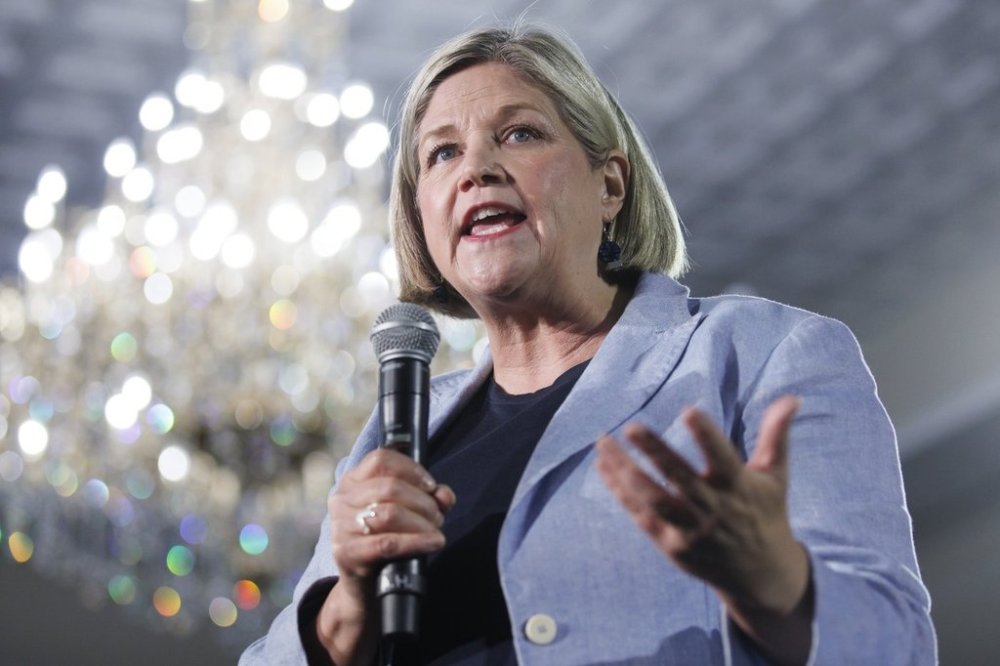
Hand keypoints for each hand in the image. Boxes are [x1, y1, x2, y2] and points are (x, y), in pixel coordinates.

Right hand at [316, 448, 454, 663]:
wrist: (365, 587)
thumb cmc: (388, 540)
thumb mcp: (409, 513)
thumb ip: (429, 498)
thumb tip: (444, 495)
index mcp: (353, 481)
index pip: (380, 459)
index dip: (411, 469)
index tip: (431, 485)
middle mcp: (342, 500)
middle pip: (389, 487)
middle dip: (422, 501)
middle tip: (438, 516)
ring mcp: (341, 527)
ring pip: (389, 513)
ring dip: (422, 522)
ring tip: (435, 531)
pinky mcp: (347, 553)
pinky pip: (387, 543)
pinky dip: (416, 542)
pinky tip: (433, 543)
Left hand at [596, 396, 811, 663]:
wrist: (762, 577)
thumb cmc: (765, 514)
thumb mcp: (775, 476)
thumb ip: (777, 435)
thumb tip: (792, 398)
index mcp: (740, 487)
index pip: (723, 458)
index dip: (707, 435)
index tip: (689, 411)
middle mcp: (714, 509)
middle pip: (680, 478)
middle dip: (656, 452)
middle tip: (631, 426)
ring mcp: (690, 530)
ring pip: (653, 499)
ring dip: (625, 471)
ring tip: (604, 443)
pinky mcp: (671, 545)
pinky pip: (641, 515)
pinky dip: (621, 492)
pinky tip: (603, 467)